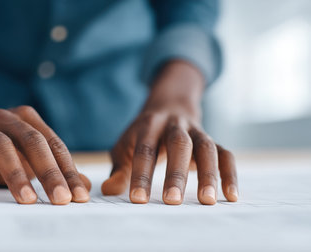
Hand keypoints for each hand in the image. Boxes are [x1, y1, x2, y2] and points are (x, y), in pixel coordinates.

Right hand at [0, 106, 90, 204]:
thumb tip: (86, 188)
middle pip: (31, 142)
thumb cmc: (10, 150)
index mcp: (28, 120)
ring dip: (16, 174)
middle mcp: (6, 121)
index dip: (68, 171)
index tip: (79, 196)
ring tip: (27, 199)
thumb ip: (60, 170)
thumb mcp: (35, 156)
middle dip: (49, 172)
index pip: (54, 145)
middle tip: (60, 198)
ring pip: (0, 147)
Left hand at [101, 60, 237, 204]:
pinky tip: (230, 196)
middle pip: (178, 144)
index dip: (140, 175)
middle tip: (171, 201)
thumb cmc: (142, 134)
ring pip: (206, 148)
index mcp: (149, 125)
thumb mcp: (126, 146)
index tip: (138, 200)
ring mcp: (196, 131)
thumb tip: (108, 190)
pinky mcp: (212, 140)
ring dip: (208, 174)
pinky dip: (230, 174)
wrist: (169, 105)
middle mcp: (174, 124)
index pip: (144, 150)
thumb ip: (119, 169)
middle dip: (175, 173)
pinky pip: (225, 154)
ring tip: (207, 201)